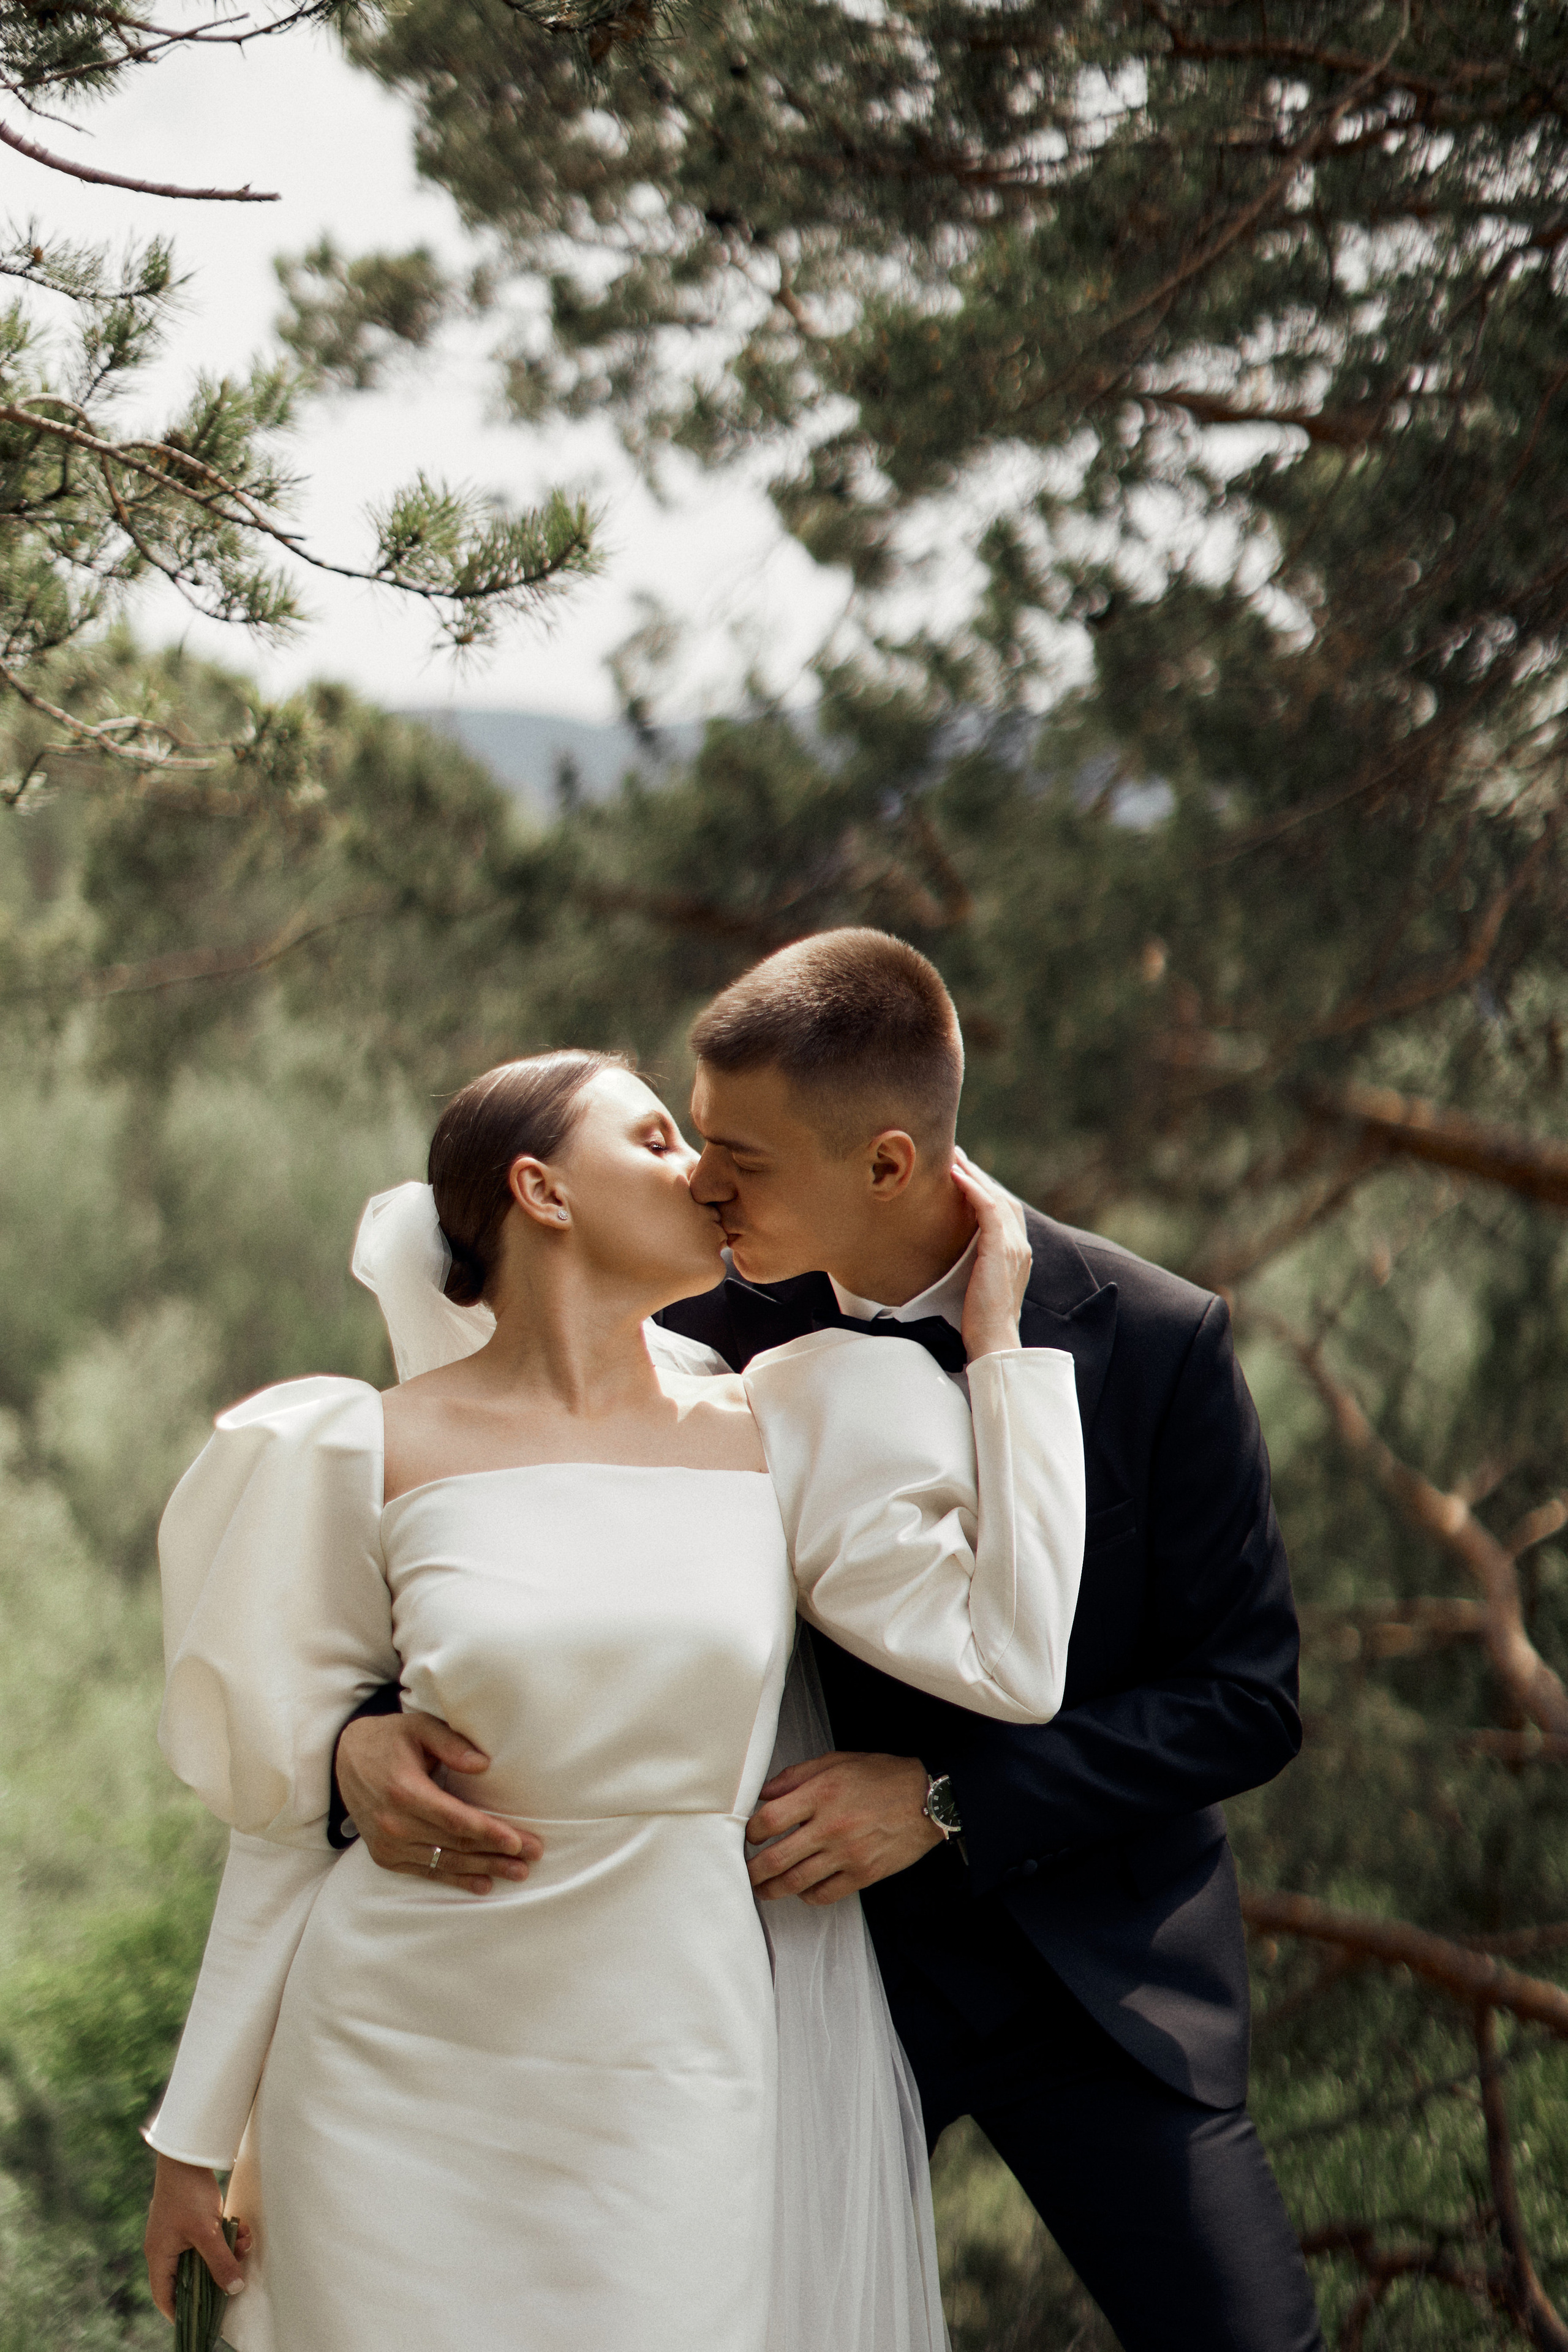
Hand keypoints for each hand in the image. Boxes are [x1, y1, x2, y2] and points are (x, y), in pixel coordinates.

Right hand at [144, 2153, 250, 2321]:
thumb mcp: (206, 2232)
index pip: (164, 2296)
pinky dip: (226, 2238)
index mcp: (159, 2256)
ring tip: (244, 2243)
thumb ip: (220, 2262)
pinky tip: (243, 2231)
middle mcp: (165, 2248)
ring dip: (226, 2253)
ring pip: (204, 2256)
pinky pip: (210, 2239)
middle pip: (189, 2277)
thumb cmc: (188, 2194)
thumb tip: (234, 2289)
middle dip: (215, 2276)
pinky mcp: (192, 2221)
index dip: (181, 2311)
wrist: (187, 2155)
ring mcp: (179, 2234)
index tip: (202, 2319)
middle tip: (236, 2276)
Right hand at [337, 1710, 542, 1895]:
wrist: (344, 1759)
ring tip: (518, 1873)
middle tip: (532, 1858)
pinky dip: (455, 1878)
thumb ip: (451, 1743)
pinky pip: (425, 1871)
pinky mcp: (384, 1855)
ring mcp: (387, 1843)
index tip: (518, 1841)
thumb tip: (484, 1765)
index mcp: (404, 1790)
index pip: (454, 1819)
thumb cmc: (390, 1739)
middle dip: (496, 1853)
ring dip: (483, 1870)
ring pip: (444, 1861)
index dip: (489, 1832)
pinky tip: (483, 1883)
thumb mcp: (419, 1727)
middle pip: (455, 1844)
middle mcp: (394, 1823)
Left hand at [746, 1751, 942, 1904]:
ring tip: (763, 1889)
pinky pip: (824, 1894)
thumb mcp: (837, 1761)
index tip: (750, 1836)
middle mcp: (831, 1826)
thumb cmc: (883, 1776)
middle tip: (745, 1872)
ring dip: (772, 1889)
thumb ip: (797, 1775)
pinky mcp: (863, 1875)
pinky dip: (806, 1895)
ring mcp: (847, 1854)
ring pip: (796, 1881)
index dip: (751, 1832)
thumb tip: (765, 1793)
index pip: (770, 1820)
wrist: (928, 1799)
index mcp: (821, 1793)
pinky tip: (801, 1889)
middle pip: (777, 1858)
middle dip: (754, 1870)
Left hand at [951, 1148, 1031, 1359]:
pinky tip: (956, 1176)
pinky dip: (972, 1188)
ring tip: (953, 1157)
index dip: (984, 1188)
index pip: (1003, 1210)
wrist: (993, 1341)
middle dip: (979, 1174)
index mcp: (1016, 1253)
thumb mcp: (977, 1286)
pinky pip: (988, 1208)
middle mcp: (1019, 1245)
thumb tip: (950, 1257)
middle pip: (1001, 1197)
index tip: (963, 1173)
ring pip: (996, 1197)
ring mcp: (1013, 1246)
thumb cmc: (979, 1322)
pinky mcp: (1000, 1249)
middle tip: (956, 1155)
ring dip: (974, 1174)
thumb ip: (973, 1267)